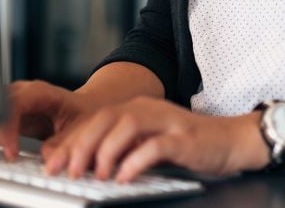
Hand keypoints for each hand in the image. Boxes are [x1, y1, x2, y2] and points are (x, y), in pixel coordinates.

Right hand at [0, 80, 86, 160]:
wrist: (83, 108)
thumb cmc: (82, 113)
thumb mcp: (80, 127)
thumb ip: (64, 141)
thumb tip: (46, 156)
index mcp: (39, 91)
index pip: (15, 104)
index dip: (8, 128)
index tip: (11, 152)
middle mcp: (22, 93)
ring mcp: (11, 102)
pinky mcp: (6, 114)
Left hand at [41, 96, 266, 181]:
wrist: (232, 140)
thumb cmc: (188, 144)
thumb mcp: (147, 142)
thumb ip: (120, 148)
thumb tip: (81, 163)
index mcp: (136, 108)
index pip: (94, 119)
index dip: (69, 141)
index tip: (52, 164)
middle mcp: (148, 109)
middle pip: (105, 119)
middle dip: (80, 145)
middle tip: (66, 171)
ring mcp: (166, 121)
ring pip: (126, 126)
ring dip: (105, 151)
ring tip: (96, 175)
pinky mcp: (183, 138)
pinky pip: (154, 146)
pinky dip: (135, 161)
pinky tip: (124, 177)